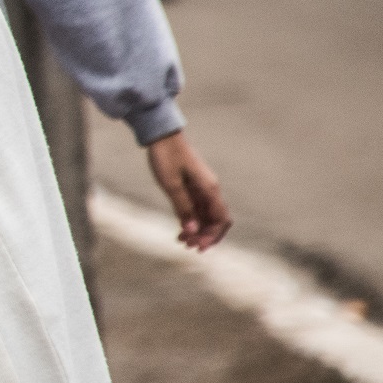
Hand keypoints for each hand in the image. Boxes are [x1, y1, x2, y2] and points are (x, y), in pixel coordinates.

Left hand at [147, 131, 229, 250]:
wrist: (161, 136)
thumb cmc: (166, 157)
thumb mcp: (171, 184)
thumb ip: (183, 207)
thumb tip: (191, 231)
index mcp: (209, 189)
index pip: (220, 219)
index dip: (212, 235)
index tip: (197, 246)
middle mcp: (209, 190)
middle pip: (216, 220)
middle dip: (206, 236)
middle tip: (188, 247)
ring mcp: (201, 189)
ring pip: (205, 216)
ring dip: (197, 231)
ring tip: (182, 242)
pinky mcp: (192, 187)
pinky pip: (197, 209)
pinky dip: (191, 221)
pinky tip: (181, 231)